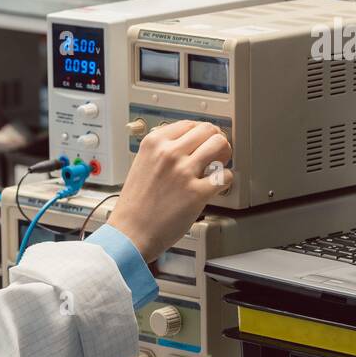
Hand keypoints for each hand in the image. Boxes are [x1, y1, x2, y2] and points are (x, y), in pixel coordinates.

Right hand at [109, 120, 233, 262]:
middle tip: (216, 151)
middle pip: (207, 130)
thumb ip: (162, 152)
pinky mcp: (197, 192)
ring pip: (220, 145)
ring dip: (224, 154)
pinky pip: (224, 175)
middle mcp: (169, 153)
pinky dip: (224, 180)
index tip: (203, 140)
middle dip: (215, 139)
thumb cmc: (135, 205)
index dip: (200, 132)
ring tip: (218, 165)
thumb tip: (187, 146)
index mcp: (154, 143)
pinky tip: (216, 185)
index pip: (188, 124)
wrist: (131, 232)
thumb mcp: (142, 164)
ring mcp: (183, 172)